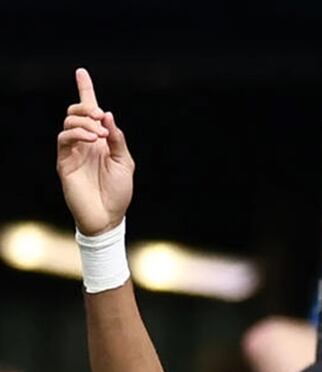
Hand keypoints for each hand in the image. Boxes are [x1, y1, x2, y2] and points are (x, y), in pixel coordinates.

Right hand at [56, 68, 134, 235]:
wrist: (108, 216)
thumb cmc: (119, 192)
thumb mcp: (125, 162)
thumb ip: (117, 139)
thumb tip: (108, 115)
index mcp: (101, 140)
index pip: (91, 112)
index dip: (85, 91)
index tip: (81, 71)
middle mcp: (85, 142)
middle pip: (77, 112)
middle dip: (87, 107)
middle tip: (101, 116)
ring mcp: (73, 151)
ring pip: (69, 123)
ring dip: (85, 122)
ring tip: (99, 134)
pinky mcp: (64, 161)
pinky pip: (64, 139)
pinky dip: (77, 133)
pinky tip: (92, 139)